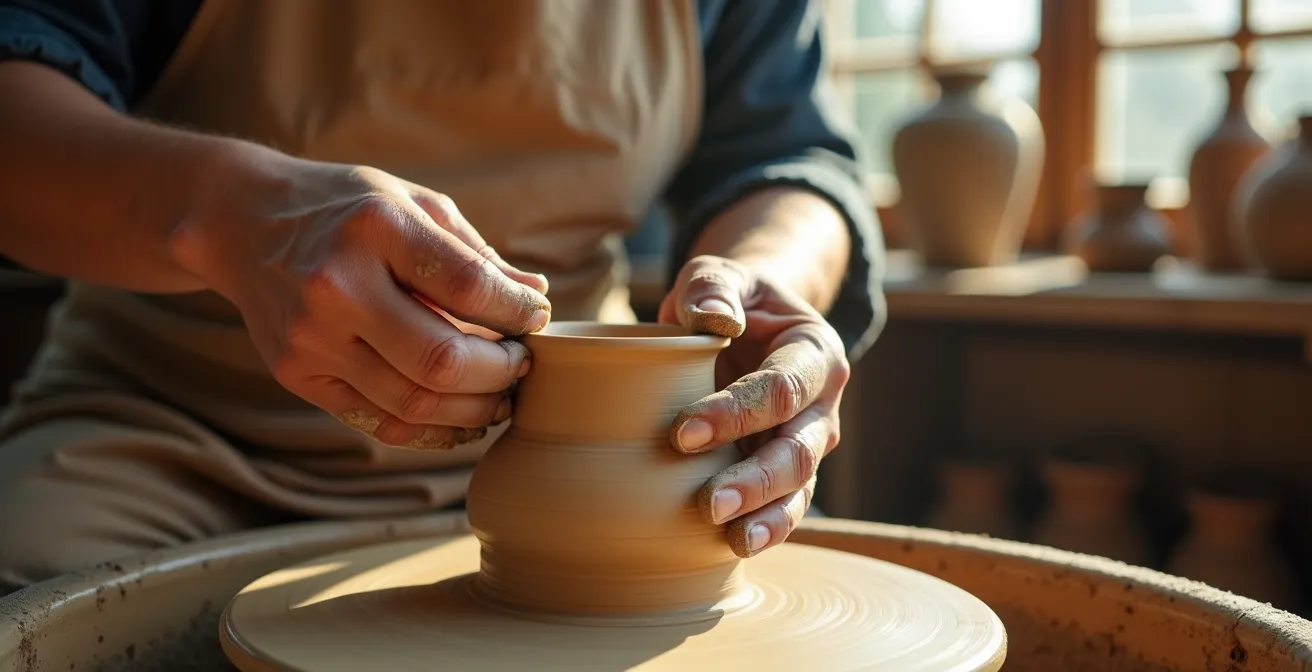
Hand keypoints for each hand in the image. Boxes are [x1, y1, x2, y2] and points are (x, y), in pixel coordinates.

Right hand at [172, 154, 550, 450]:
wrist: (244, 222)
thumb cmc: (349, 209)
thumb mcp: (414, 205)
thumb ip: (475, 255)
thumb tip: (536, 297)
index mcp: (377, 228)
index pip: (469, 287)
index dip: (517, 314)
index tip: (537, 319)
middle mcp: (338, 286)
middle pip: (443, 360)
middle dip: (502, 372)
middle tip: (523, 366)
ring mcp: (312, 337)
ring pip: (415, 403)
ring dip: (475, 409)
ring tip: (501, 396)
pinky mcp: (296, 374)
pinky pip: (379, 422)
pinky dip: (433, 431)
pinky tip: (462, 417)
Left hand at [660, 255, 848, 557]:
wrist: (745, 325)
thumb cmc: (730, 299)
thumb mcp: (719, 273)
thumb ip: (713, 287)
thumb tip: (714, 319)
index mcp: (815, 352)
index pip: (781, 388)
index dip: (736, 412)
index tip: (682, 432)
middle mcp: (822, 405)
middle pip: (799, 449)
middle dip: (756, 479)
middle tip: (708, 504)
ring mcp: (808, 443)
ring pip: (799, 488)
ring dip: (767, 516)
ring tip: (732, 539)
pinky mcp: (786, 474)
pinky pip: (784, 507)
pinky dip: (765, 529)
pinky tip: (734, 547)